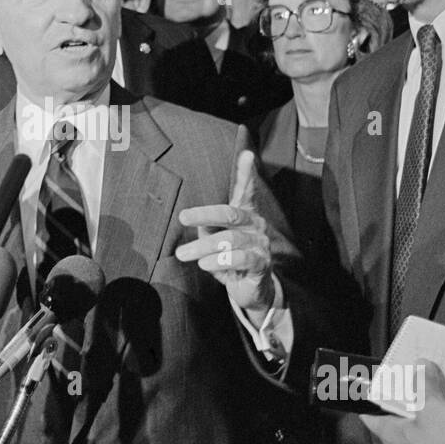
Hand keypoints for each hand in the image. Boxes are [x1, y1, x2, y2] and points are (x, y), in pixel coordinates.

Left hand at [175, 150, 275, 315]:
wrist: (250, 290)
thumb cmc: (230, 260)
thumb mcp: (214, 242)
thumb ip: (207, 229)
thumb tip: (197, 222)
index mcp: (246, 215)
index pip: (246, 191)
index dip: (246, 173)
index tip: (247, 154)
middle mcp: (256, 225)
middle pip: (231, 213)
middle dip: (205, 214)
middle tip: (182, 216)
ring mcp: (261, 244)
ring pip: (231, 239)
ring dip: (203, 246)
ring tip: (182, 254)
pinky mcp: (262, 264)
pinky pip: (241, 259)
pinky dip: (220, 261)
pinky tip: (205, 265)